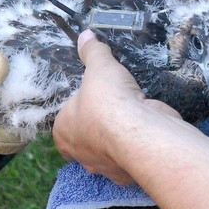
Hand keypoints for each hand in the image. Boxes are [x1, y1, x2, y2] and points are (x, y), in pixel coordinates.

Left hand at [53, 30, 180, 184]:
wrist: (142, 132)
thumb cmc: (109, 102)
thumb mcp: (100, 67)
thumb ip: (93, 52)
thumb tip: (86, 35)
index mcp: (63, 133)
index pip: (65, 121)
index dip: (78, 108)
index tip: (91, 97)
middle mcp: (81, 155)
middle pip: (86, 137)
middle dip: (99, 124)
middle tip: (112, 105)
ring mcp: (106, 167)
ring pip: (109, 150)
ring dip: (118, 136)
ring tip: (131, 114)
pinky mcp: (130, 172)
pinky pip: (130, 156)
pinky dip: (137, 144)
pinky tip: (145, 128)